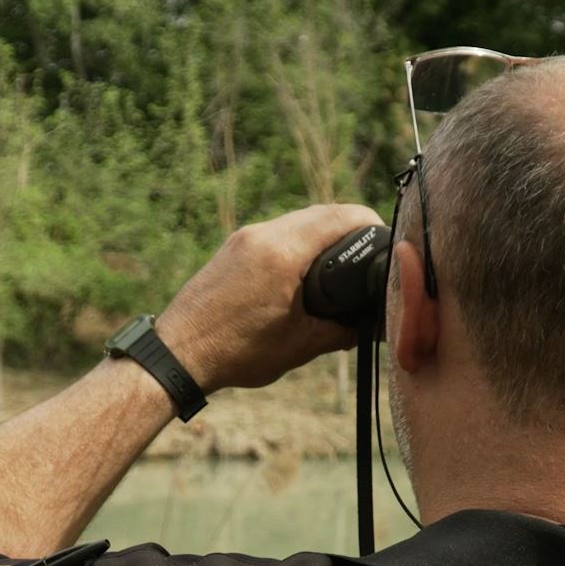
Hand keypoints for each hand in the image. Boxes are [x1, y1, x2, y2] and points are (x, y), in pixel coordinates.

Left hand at [156, 203, 383, 392]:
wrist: (178, 353)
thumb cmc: (235, 352)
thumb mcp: (299, 345)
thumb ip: (341, 330)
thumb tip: (372, 325)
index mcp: (283, 254)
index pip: (339, 217)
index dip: (369, 222)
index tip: (386, 237)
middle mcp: (263, 235)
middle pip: (320, 212)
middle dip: (350, 226)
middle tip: (371, 249)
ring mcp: (244, 238)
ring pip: (296, 220)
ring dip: (322, 231)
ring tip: (343, 258)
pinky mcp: (232, 247)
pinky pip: (275, 231)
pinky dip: (297, 240)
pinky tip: (306, 266)